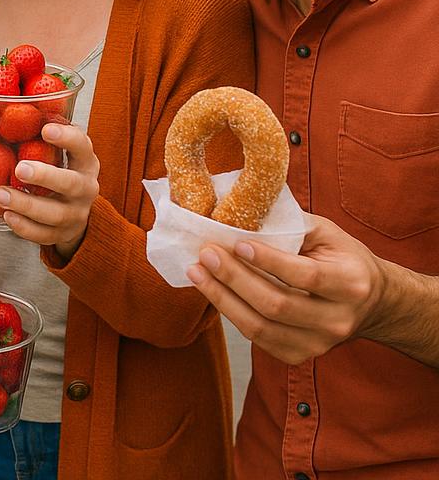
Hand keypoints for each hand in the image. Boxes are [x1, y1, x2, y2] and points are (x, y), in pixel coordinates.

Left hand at [0, 122, 99, 260]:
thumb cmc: (59, 170)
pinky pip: (45, 235)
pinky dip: (25, 227)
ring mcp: (76, 214)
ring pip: (55, 213)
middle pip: (71, 183)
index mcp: (86, 161)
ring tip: (0, 194)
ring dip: (26, 205)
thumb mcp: (58, 152)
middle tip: (20, 168)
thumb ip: (38, 134)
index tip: (45, 129)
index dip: (67, 138)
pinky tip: (7, 216)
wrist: (75, 213)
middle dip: (45, 176)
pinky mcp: (63, 235)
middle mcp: (86, 188)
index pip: (83, 146)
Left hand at [185, 214, 384, 364]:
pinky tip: (213, 292)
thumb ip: (291, 225)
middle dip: (235, 278)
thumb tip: (242, 212)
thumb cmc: (341, 258)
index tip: (237, 243)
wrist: (370, 302)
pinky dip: (231, 314)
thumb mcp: (326, 233)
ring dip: (223, 299)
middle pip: (277, 305)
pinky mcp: (300, 355)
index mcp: (350, 283)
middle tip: (206, 253)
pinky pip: (258, 339)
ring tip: (197, 272)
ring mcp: (319, 343)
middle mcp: (337, 319)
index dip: (269, 261)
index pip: (305, 275)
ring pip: (262, 328)